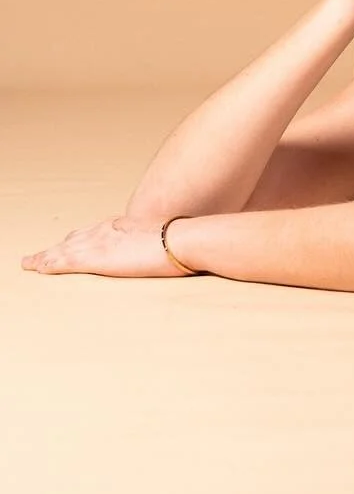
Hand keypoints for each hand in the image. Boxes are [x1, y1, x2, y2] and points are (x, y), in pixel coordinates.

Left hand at [22, 215, 188, 278]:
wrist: (183, 240)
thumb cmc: (183, 240)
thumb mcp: (167, 237)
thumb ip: (158, 242)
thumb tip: (166, 248)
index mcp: (123, 226)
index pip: (92, 232)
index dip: (76, 240)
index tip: (67, 244)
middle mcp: (107, 230)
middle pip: (73, 239)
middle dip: (56, 248)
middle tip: (38, 257)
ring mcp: (100, 242)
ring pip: (63, 249)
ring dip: (45, 256)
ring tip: (30, 262)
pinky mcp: (96, 258)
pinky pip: (63, 261)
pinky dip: (48, 264)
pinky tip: (37, 268)